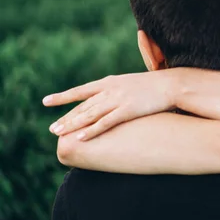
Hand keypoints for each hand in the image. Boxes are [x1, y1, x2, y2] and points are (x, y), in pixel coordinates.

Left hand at [43, 71, 174, 139]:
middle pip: (83, 105)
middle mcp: (110, 89)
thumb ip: (121, 90)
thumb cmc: (157, 85)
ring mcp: (118, 99)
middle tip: (51, 128)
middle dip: (66, 117)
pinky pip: (106, 122)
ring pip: (90, 114)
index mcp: (111, 82)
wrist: (172, 84)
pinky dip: (92, 130)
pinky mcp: (128, 110)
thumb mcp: (134, 83)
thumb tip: (116, 97)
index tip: (47, 101)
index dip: (63, 96)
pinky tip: (81, 137)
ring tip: (58, 133)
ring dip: (72, 124)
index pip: (81, 91)